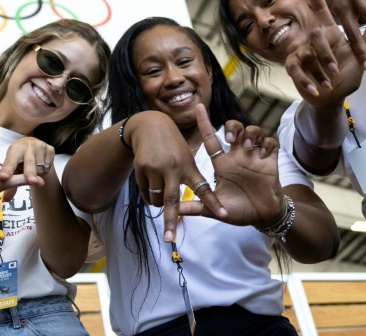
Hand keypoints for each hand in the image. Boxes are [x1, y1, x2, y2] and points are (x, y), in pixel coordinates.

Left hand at [0, 137, 54, 187]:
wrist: (32, 146)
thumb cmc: (19, 159)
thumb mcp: (13, 168)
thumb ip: (10, 182)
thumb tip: (6, 200)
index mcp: (15, 149)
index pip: (10, 161)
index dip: (7, 169)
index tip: (4, 178)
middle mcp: (28, 145)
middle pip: (29, 162)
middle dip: (30, 172)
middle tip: (31, 181)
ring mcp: (41, 146)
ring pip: (40, 167)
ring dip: (37, 174)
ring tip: (32, 170)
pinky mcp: (51, 149)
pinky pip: (48, 166)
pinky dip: (44, 170)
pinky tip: (40, 166)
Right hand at [127, 111, 227, 241]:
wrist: (150, 126)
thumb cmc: (173, 144)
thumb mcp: (186, 156)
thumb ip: (191, 177)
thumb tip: (195, 200)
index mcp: (189, 166)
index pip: (204, 188)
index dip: (214, 203)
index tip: (224, 215)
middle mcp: (173, 168)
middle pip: (171, 201)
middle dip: (171, 222)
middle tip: (170, 239)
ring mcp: (155, 169)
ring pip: (156, 200)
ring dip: (160, 206)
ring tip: (163, 198)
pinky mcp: (141, 168)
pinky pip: (145, 193)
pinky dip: (150, 197)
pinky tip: (153, 188)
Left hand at [178, 105, 283, 227]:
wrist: (262, 217)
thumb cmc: (238, 211)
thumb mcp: (215, 209)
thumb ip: (196, 207)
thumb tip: (174, 210)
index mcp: (222, 163)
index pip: (211, 139)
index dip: (204, 122)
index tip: (197, 107)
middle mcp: (238, 155)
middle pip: (234, 128)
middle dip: (232, 127)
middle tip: (230, 140)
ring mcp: (254, 156)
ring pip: (252, 130)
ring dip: (249, 134)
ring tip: (247, 148)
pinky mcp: (270, 160)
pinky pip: (270, 142)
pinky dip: (267, 144)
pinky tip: (262, 155)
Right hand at [285, 0, 365, 107]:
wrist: (329, 99)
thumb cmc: (346, 75)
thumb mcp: (358, 54)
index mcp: (328, 31)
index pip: (319, 6)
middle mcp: (312, 39)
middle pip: (317, 37)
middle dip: (327, 56)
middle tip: (336, 72)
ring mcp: (300, 51)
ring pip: (309, 55)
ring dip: (320, 72)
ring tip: (330, 84)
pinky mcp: (292, 66)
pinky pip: (298, 71)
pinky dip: (308, 82)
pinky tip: (316, 91)